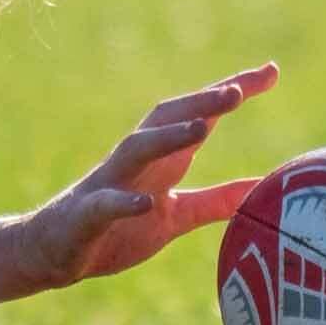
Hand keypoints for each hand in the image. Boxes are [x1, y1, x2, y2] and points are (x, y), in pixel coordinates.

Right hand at [16, 64, 278, 290]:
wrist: (54, 253)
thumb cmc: (119, 228)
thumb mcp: (178, 215)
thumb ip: (217, 200)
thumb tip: (264, 186)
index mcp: (161, 158)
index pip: (199, 114)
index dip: (231, 92)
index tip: (271, 71)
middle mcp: (136, 160)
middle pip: (168, 119)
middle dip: (201, 102)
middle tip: (237, 91)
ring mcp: (109, 183)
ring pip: (138, 150)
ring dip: (168, 137)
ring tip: (201, 128)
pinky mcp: (86, 216)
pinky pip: (105, 204)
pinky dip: (125, 201)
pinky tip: (148, 203)